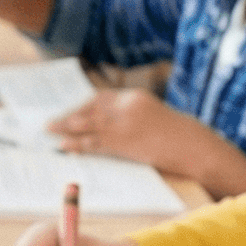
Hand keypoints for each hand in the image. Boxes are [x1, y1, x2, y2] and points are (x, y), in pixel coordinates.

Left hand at [47, 89, 245, 196]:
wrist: (196, 148)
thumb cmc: (177, 137)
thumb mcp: (154, 118)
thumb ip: (131, 115)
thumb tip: (105, 123)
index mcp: (134, 97)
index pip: (100, 97)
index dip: (82, 105)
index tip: (69, 110)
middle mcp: (126, 106)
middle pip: (89, 108)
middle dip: (69, 115)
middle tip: (51, 121)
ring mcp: (124, 124)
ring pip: (87, 124)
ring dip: (65, 127)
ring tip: (49, 131)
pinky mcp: (123, 143)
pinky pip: (93, 143)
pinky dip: (75, 144)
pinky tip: (63, 147)